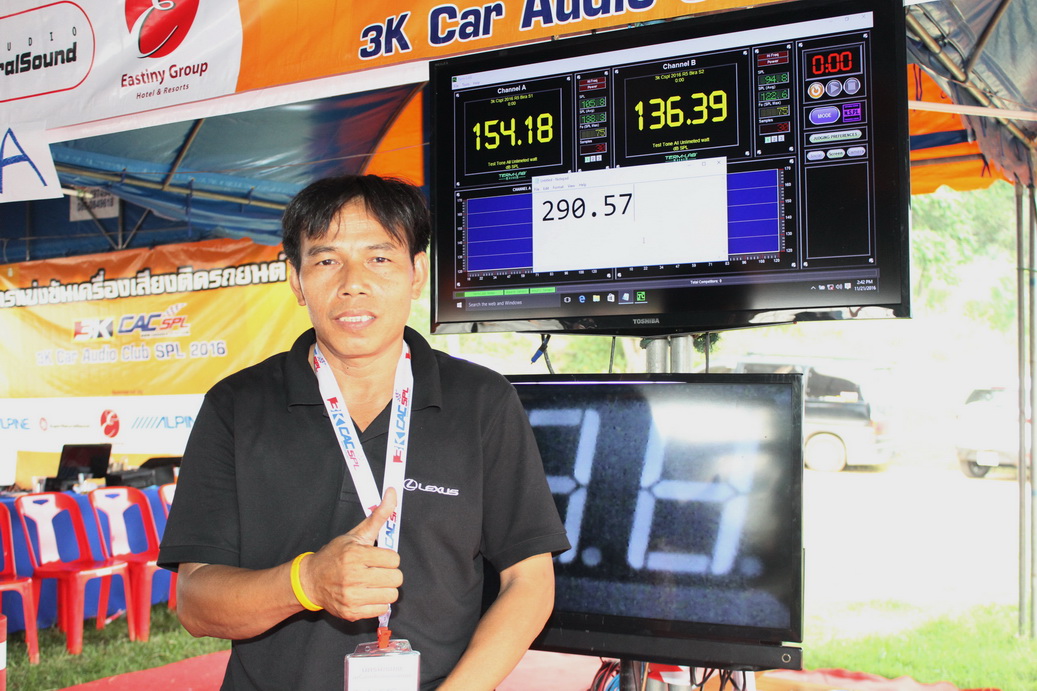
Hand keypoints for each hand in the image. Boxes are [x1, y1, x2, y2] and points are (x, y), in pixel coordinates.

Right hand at [301, 488, 402, 620]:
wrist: (310, 580)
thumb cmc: (336, 556)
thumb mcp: (356, 534)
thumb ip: (378, 516)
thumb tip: (393, 493)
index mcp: (356, 555)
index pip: (394, 559)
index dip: (388, 558)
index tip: (378, 558)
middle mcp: (354, 576)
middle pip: (396, 578)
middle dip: (389, 574)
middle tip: (377, 571)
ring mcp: (352, 596)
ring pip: (391, 595)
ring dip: (385, 589)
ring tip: (373, 583)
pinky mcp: (352, 612)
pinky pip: (381, 610)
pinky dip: (378, 603)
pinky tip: (367, 594)